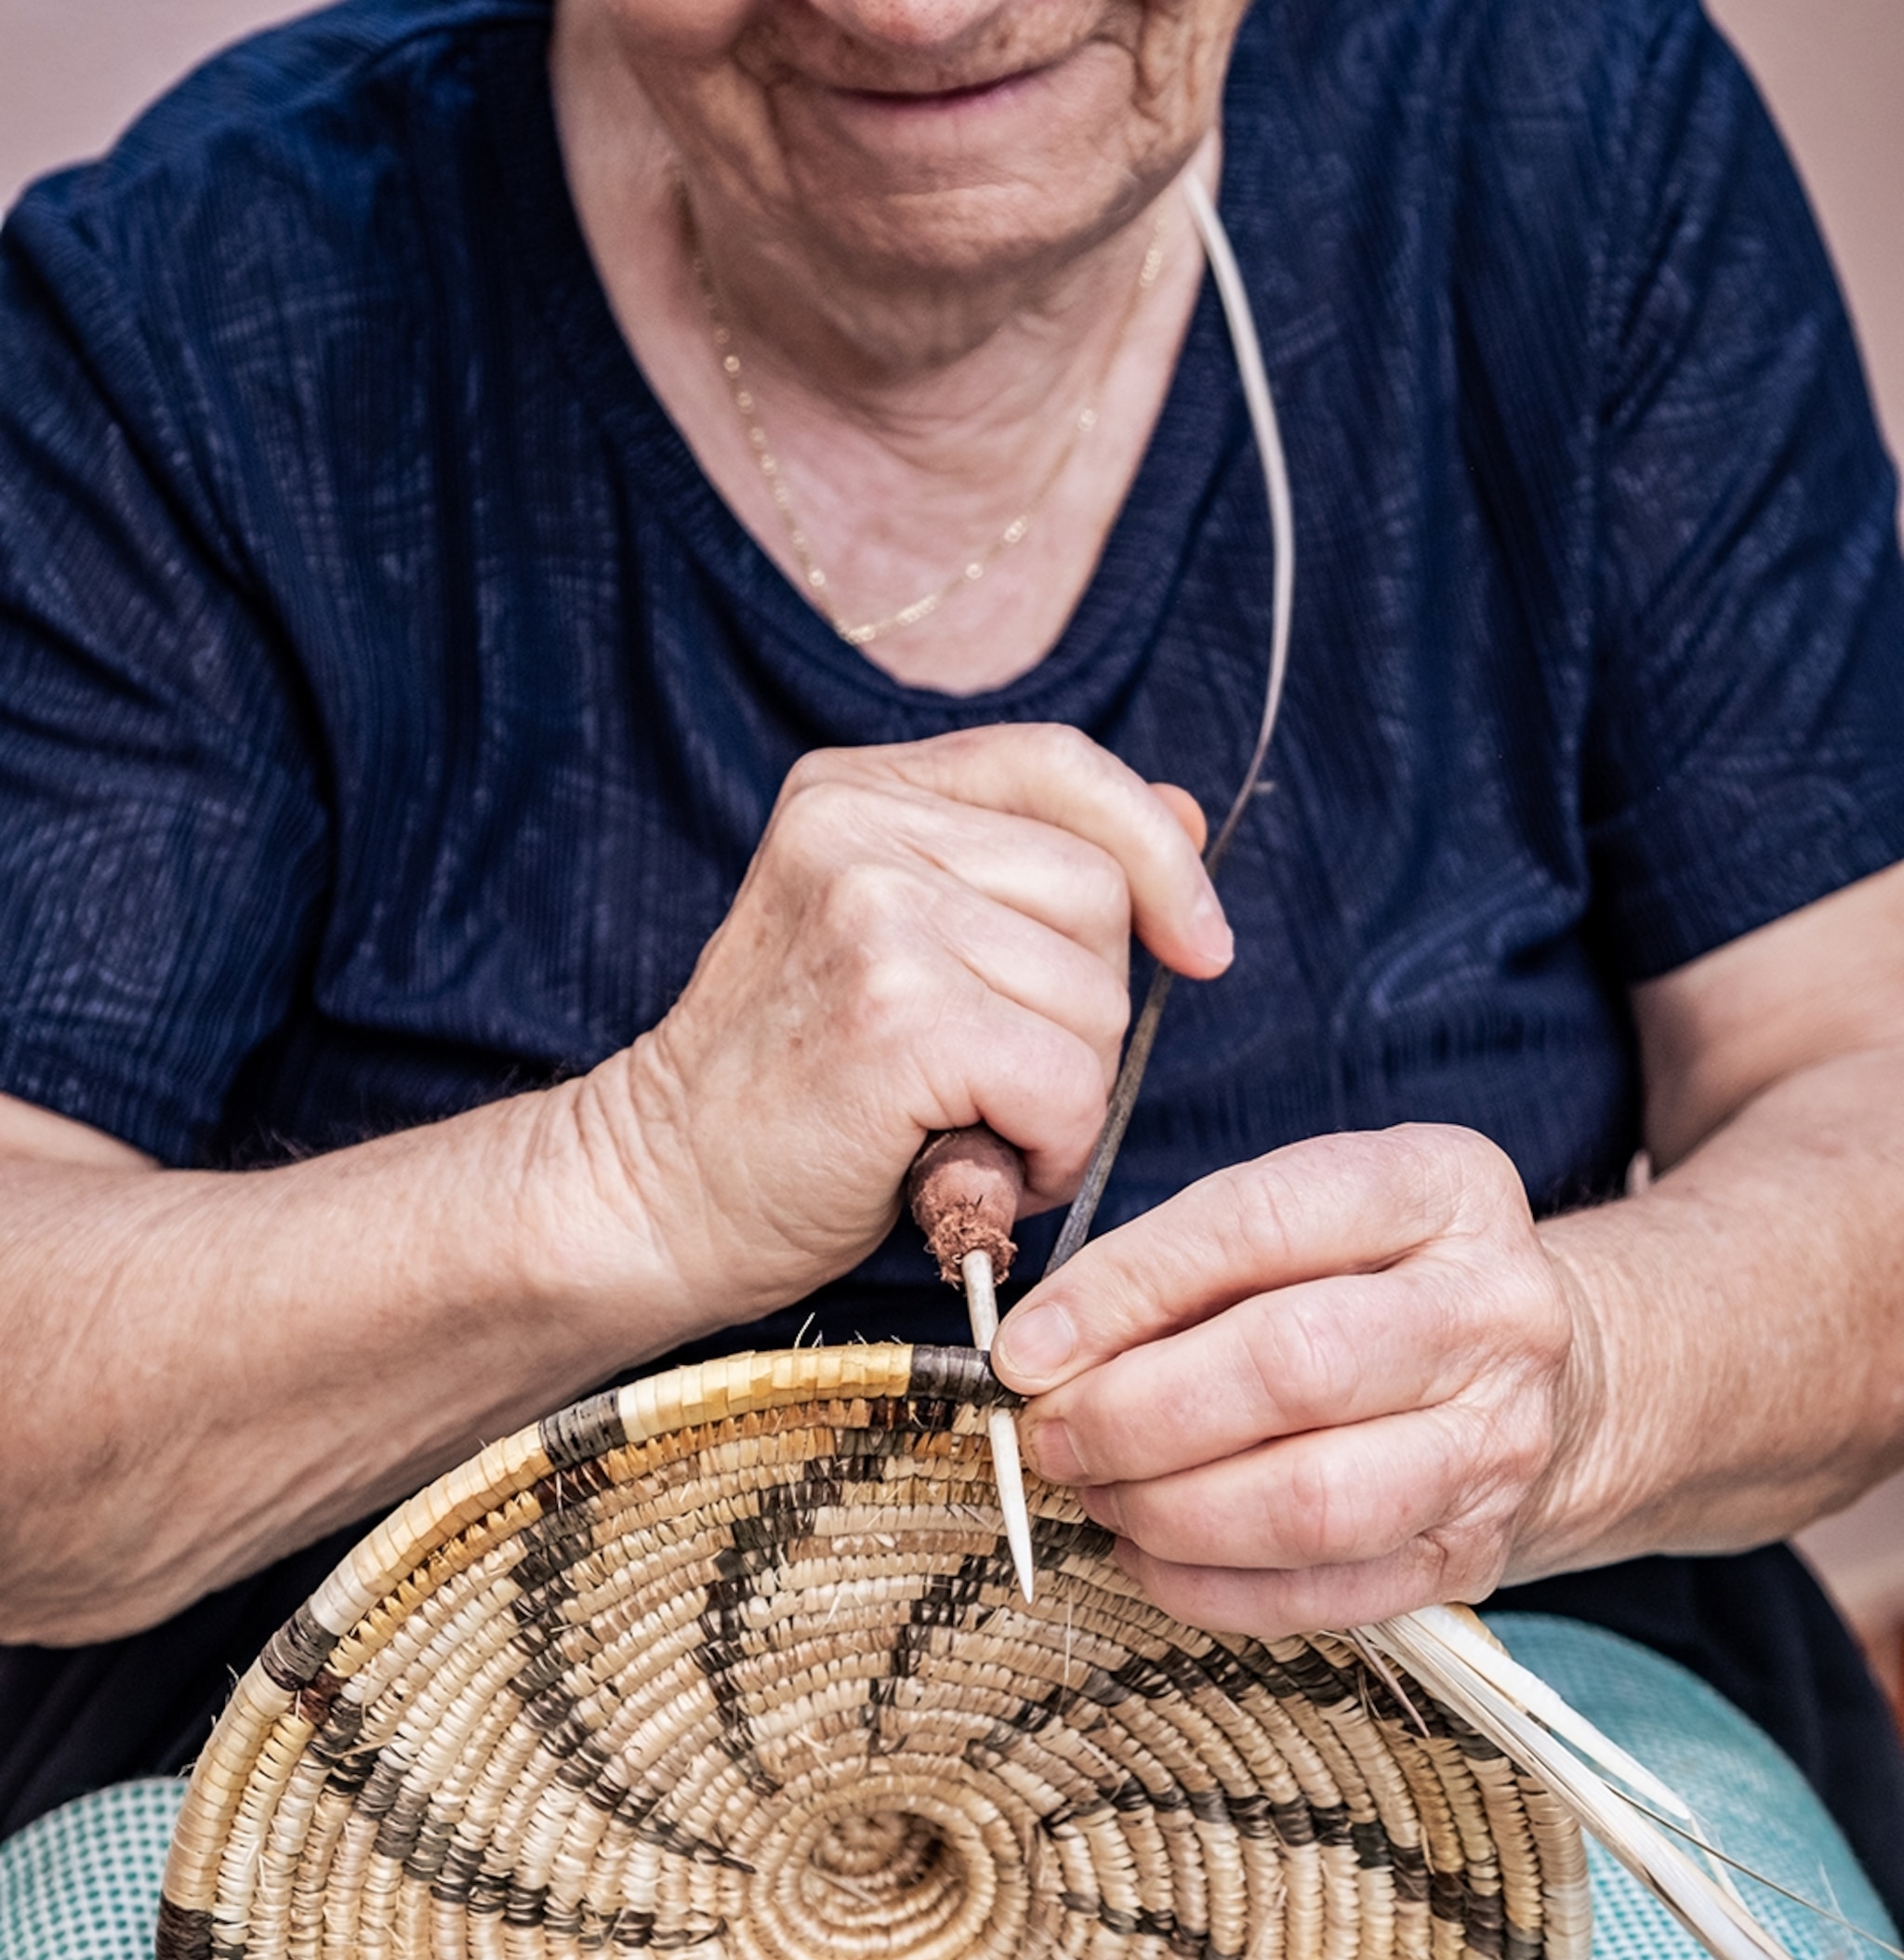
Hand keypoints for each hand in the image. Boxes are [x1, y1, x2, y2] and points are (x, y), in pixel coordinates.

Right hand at [574, 726, 1230, 1338]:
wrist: (654, 1196)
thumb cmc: (791, 1095)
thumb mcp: (902, 945)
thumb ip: (1024, 871)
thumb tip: (1182, 813)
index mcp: (855, 788)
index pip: (1061, 763)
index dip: (1155, 853)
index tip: (1198, 945)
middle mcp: (857, 826)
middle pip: (1098, 891)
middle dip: (1089, 1012)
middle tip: (998, 1083)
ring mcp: (872, 912)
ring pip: (1094, 996)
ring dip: (1068, 1093)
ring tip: (974, 1127)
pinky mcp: (892, 1015)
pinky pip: (1066, 1080)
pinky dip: (1051, 1148)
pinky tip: (980, 1168)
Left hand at [991, 1125, 1589, 1637]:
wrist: (1560, 1378)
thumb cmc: (1383, 1284)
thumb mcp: (1312, 1219)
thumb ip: (1185, 1262)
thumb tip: (1042, 1351)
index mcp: (1442, 1189)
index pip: (1260, 1226)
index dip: (1123, 1291)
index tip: (1027, 1346)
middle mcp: (1492, 1311)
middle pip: (1291, 1367)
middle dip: (1135, 1412)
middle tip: (1052, 1433)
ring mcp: (1498, 1442)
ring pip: (1311, 1500)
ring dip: (1167, 1510)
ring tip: (1098, 1491)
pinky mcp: (1476, 1552)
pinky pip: (1322, 1596)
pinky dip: (1207, 1588)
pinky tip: (1146, 1553)